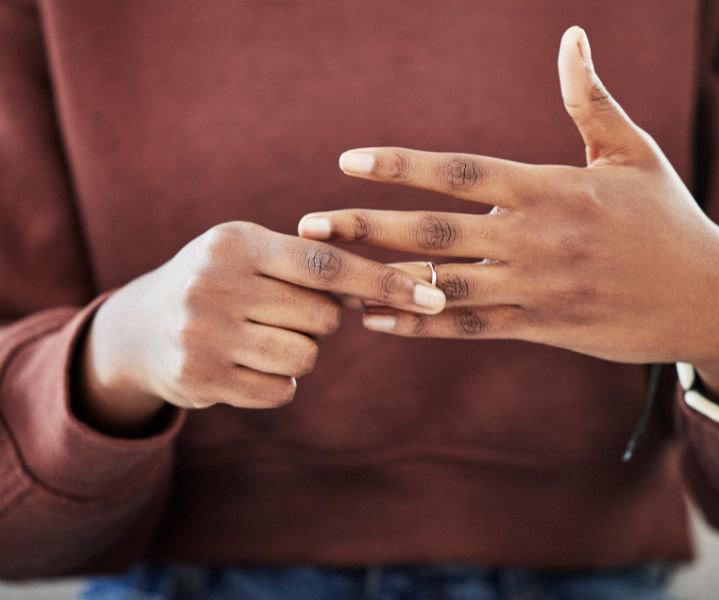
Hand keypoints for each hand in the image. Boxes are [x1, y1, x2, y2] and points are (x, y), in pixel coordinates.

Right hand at [78, 221, 445, 434]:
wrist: (140, 328)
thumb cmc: (220, 283)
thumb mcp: (251, 254)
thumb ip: (311, 262)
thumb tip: (390, 286)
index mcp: (236, 243)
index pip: (326, 263)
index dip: (384, 280)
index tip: (435, 296)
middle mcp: (214, 284)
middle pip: (322, 316)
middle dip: (321, 320)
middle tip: (285, 312)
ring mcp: (202, 334)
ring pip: (304, 357)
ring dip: (299, 353)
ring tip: (262, 338)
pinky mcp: (199, 378)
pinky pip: (279, 390)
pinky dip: (276, 382)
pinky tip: (246, 364)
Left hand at [298, 27, 718, 404]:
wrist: (705, 296)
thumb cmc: (666, 218)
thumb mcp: (631, 152)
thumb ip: (589, 100)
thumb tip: (572, 36)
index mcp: (551, 189)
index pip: (461, 172)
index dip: (401, 166)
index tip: (348, 161)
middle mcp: (535, 239)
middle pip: (435, 232)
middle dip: (367, 227)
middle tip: (309, 226)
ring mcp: (535, 289)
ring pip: (443, 286)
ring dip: (381, 282)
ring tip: (328, 278)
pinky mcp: (540, 328)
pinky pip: (468, 329)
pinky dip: (420, 326)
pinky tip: (375, 323)